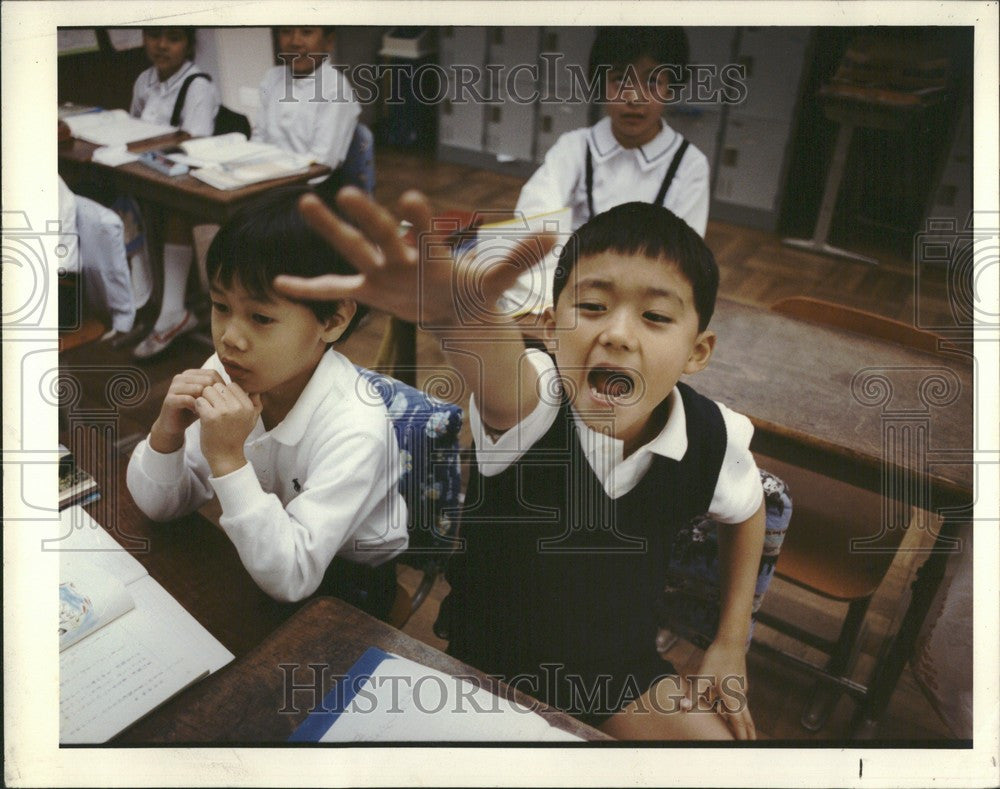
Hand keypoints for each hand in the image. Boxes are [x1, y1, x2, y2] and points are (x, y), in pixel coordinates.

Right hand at [149, 368, 224, 453]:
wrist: (175, 425)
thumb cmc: (196, 410)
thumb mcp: (210, 399)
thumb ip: (222, 391)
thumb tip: (248, 390)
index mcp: (191, 374)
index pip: (213, 374)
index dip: (221, 387)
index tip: (222, 401)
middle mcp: (181, 377)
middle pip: (207, 380)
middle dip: (214, 395)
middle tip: (215, 407)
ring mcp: (174, 387)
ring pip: (199, 388)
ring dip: (206, 402)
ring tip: (207, 410)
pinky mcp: (169, 399)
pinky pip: (188, 399)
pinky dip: (197, 407)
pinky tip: (198, 413)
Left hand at [195, 381, 262, 477]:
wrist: (225, 455)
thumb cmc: (236, 436)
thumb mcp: (252, 420)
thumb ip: (256, 404)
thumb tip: (255, 390)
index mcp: (249, 407)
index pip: (232, 385)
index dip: (224, 393)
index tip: (222, 403)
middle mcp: (238, 408)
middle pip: (219, 386)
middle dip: (213, 395)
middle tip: (213, 407)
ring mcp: (224, 412)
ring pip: (208, 391)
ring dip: (204, 399)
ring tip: (207, 410)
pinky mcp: (210, 417)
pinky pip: (199, 401)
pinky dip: (198, 407)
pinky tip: (201, 415)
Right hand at [274, 188, 552, 330]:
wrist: (453, 307)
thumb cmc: (472, 290)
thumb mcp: (496, 282)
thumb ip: (519, 259)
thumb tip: (554, 234)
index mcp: (430, 255)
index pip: (424, 233)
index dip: (419, 219)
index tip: (410, 198)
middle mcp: (401, 257)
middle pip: (380, 234)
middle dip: (366, 215)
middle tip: (346, 191)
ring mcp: (381, 272)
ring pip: (352, 249)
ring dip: (330, 230)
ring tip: (306, 203)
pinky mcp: (370, 292)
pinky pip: (336, 290)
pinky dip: (310, 288)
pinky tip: (281, 283)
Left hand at [684, 640, 755, 739]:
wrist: (731, 641)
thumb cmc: (717, 658)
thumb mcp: (702, 676)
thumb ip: (693, 694)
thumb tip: (683, 708)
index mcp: (732, 698)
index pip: (739, 723)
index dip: (741, 736)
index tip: (744, 747)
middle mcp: (740, 695)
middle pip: (746, 720)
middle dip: (748, 734)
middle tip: (750, 746)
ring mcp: (741, 688)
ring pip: (742, 710)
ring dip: (741, 722)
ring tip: (739, 733)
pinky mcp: (739, 682)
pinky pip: (737, 700)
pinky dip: (735, 709)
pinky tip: (725, 709)